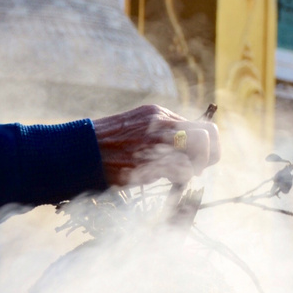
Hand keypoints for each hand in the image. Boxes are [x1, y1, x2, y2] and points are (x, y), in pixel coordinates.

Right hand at [92, 105, 220, 187]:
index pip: (205, 127)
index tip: (199, 155)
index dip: (209, 144)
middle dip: (207, 157)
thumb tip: (194, 141)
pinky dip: (179, 179)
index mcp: (160, 114)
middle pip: (207, 140)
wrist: (84, 151)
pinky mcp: (148, 165)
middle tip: (196, 167)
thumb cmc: (111, 141)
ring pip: (196, 159)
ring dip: (191, 170)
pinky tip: (164, 178)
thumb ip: (166, 128)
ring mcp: (155, 145)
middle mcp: (161, 126)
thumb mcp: (140, 123)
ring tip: (175, 173)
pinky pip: (181, 173)